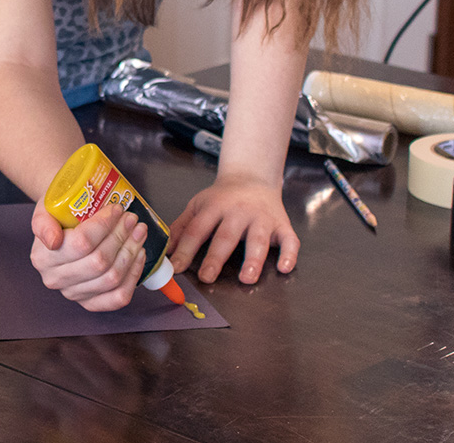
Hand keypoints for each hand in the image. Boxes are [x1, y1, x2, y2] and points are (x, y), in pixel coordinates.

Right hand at [29, 199, 146, 310]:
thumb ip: (43, 222)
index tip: (117, 209)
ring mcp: (74, 294)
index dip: (104, 226)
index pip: (81, 244)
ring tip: (139, 231)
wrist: (61, 228)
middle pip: (99, 262)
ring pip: (111, 278)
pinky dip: (134, 274)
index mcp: (43, 258)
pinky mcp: (92, 302)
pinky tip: (139, 254)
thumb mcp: (46, 209)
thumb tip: (53, 240)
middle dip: (121, 237)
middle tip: (132, 218)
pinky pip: (119, 296)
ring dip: (131, 252)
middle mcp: (56, 280)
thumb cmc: (58, 215)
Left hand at [168, 174, 299, 284]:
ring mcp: (262, 218)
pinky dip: (290, 254)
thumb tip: (163, 253)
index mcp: (215, 206)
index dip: (185, 249)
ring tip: (247, 278)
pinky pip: (290, 240)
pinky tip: (284, 268)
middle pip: (226, 235)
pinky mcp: (282, 224)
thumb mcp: (198, 205)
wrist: (253, 175)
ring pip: (258, 239)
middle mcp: (239, 211)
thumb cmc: (222, 197)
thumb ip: (181, 228)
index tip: (176, 268)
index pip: (197, 229)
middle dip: (216, 257)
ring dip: (253, 259)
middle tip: (207, 277)